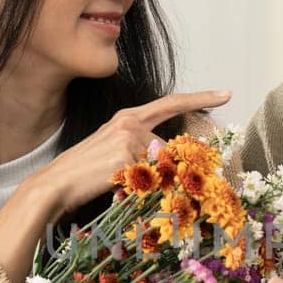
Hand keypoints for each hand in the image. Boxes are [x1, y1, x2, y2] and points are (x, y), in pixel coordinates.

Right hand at [23, 89, 230, 217]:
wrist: (56, 183)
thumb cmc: (85, 172)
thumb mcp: (118, 155)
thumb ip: (145, 152)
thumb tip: (169, 159)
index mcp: (128, 118)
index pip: (171, 103)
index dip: (201, 98)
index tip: (226, 94)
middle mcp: (130, 123)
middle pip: (169, 148)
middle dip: (169, 168)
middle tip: (146, 179)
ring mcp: (128, 138)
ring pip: (160, 166)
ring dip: (149, 182)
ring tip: (116, 184)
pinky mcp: (125, 157)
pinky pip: (148, 178)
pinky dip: (138, 189)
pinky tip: (114, 187)